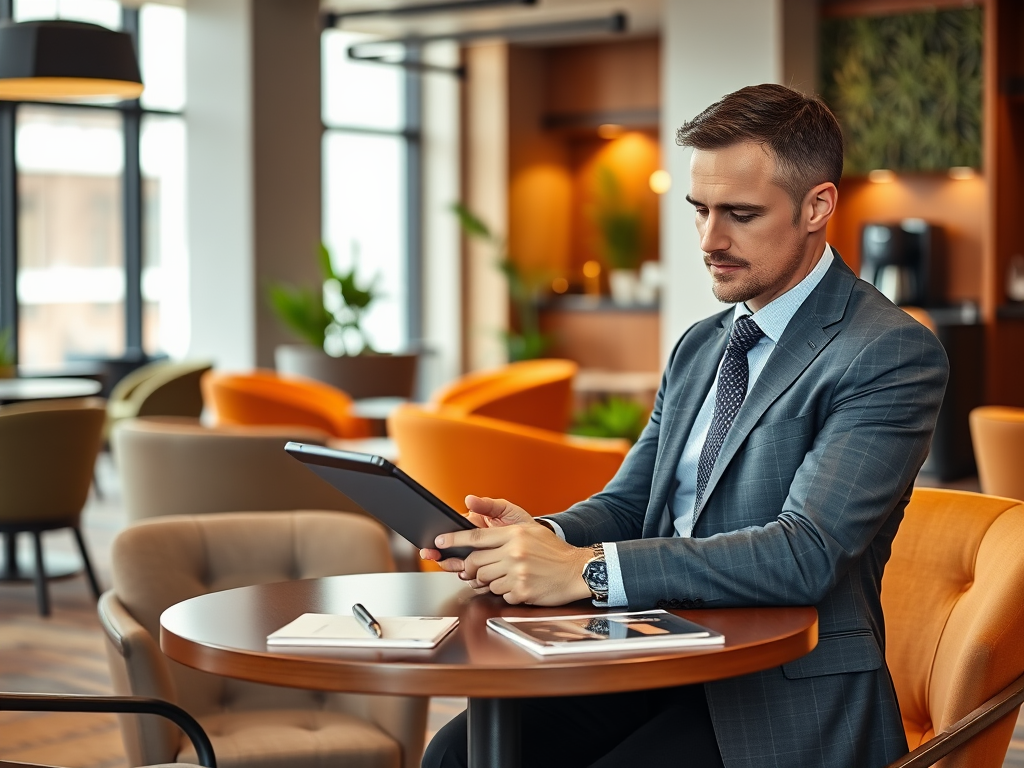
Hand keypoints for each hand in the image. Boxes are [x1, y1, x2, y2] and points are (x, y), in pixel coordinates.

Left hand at [420, 495, 592, 605]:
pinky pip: (500, 594)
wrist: (577, 570)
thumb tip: (477, 526)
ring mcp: (517, 573)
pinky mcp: (522, 591)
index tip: (439, 542)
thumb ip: (504, 530)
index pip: (476, 536)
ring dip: (488, 581)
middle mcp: (514, 552)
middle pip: (475, 562)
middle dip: (469, 567)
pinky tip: (516, 585)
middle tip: (472, 569)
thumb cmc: (553, 552)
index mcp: (514, 534)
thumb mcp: (530, 530)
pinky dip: (504, 592)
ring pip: (484, 580)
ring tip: (502, 576)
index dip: (454, 540)